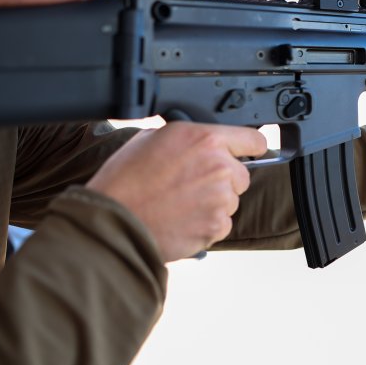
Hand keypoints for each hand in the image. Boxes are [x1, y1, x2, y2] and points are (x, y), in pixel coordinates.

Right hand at [86, 122, 266, 262]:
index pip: (253, 139)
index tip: (250, 152)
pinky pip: (221, 224)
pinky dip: (206, 225)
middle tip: (192, 186)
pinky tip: (181, 220)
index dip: (250, 147)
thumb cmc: (124, 180)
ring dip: (213, 204)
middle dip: (223, 181)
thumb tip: (199, 142)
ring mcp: (220, 198)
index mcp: (204, 139)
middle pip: (242, 175)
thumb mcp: (151, 138)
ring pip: (231, 201)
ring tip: (180, 204)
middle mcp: (219, 166)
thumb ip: (187, 138)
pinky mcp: (215, 226)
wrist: (112, 220)